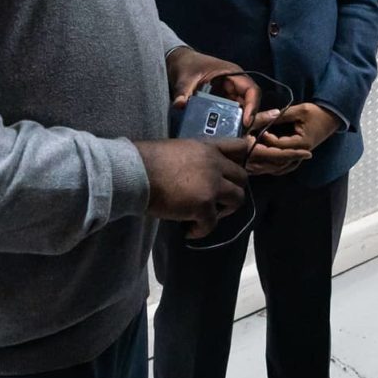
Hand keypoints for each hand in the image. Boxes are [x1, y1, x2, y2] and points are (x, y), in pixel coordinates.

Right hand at [135, 137, 249, 238]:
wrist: (135, 173)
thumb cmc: (148, 160)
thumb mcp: (179, 149)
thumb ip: (196, 159)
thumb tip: (197, 174)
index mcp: (209, 148)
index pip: (240, 147)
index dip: (239, 161)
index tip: (231, 173)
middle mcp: (216, 164)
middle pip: (242, 178)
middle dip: (232, 191)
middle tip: (216, 201)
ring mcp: (212, 185)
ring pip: (237, 200)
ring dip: (224, 210)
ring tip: (206, 216)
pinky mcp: (203, 206)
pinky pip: (212, 223)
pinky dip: (201, 230)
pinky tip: (188, 230)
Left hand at [165, 46, 260, 127]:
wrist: (181, 62)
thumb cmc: (188, 64)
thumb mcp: (185, 77)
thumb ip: (183, 92)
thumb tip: (180, 104)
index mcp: (233, 74)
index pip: (252, 90)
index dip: (252, 106)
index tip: (246, 122)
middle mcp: (235, 84)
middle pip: (249, 104)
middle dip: (246, 119)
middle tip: (239, 135)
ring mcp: (230, 93)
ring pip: (241, 110)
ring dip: (237, 123)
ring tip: (230, 137)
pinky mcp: (222, 101)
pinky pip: (230, 113)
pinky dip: (227, 123)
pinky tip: (221, 133)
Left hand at [247, 102, 340, 174]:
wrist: (331, 118)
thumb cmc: (316, 113)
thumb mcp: (299, 110)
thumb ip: (282, 115)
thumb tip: (264, 118)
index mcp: (301, 142)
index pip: (279, 144)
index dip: (266, 138)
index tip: (256, 131)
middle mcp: (300, 153)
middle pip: (277, 160)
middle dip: (262, 155)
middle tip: (250, 148)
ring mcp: (300, 156)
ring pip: (280, 167)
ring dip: (266, 166)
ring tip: (252, 161)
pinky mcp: (298, 156)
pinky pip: (284, 167)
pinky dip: (273, 167)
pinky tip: (263, 166)